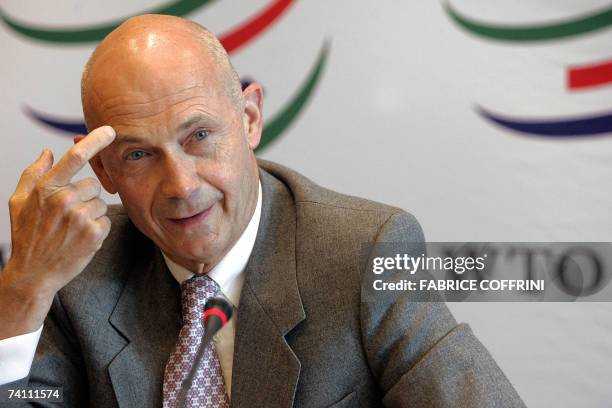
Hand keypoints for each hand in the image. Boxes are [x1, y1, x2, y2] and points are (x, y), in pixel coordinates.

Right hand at [0, 126, 115, 337]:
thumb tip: (47, 152)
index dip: (95, 141)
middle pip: (93, 184)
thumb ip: (33, 174)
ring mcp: (80, 217)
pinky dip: (97, 228)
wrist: (34, 273)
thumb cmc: (27, 237)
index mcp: (46, 189)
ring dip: (92, 213)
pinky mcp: (94, 233)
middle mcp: (64, 200)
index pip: (75, 158)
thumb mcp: (19, 202)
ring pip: (101, 203)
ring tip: (73, 228)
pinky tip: (81, 238)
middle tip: (69, 215)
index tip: (110, 131)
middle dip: (86, 196)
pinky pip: (106, 220)